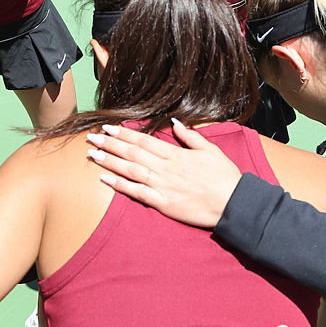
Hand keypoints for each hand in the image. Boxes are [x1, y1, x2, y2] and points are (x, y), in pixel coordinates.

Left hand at [86, 120, 240, 228]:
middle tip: (92, 137)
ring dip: (110, 162)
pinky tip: (105, 180)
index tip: (109, 128)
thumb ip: (190, 136)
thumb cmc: (224, 177)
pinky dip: (120, 186)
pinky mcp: (163, 203)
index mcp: (176, 154)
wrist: (233, 203)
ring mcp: (163, 186)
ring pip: (130, 171)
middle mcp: (165, 168)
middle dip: (111, 144)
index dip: (124, 134)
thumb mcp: (210, 150)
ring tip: (93, 154)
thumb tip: (174, 122)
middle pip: (132, 153)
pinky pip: (137, 193)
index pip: (144, 141)